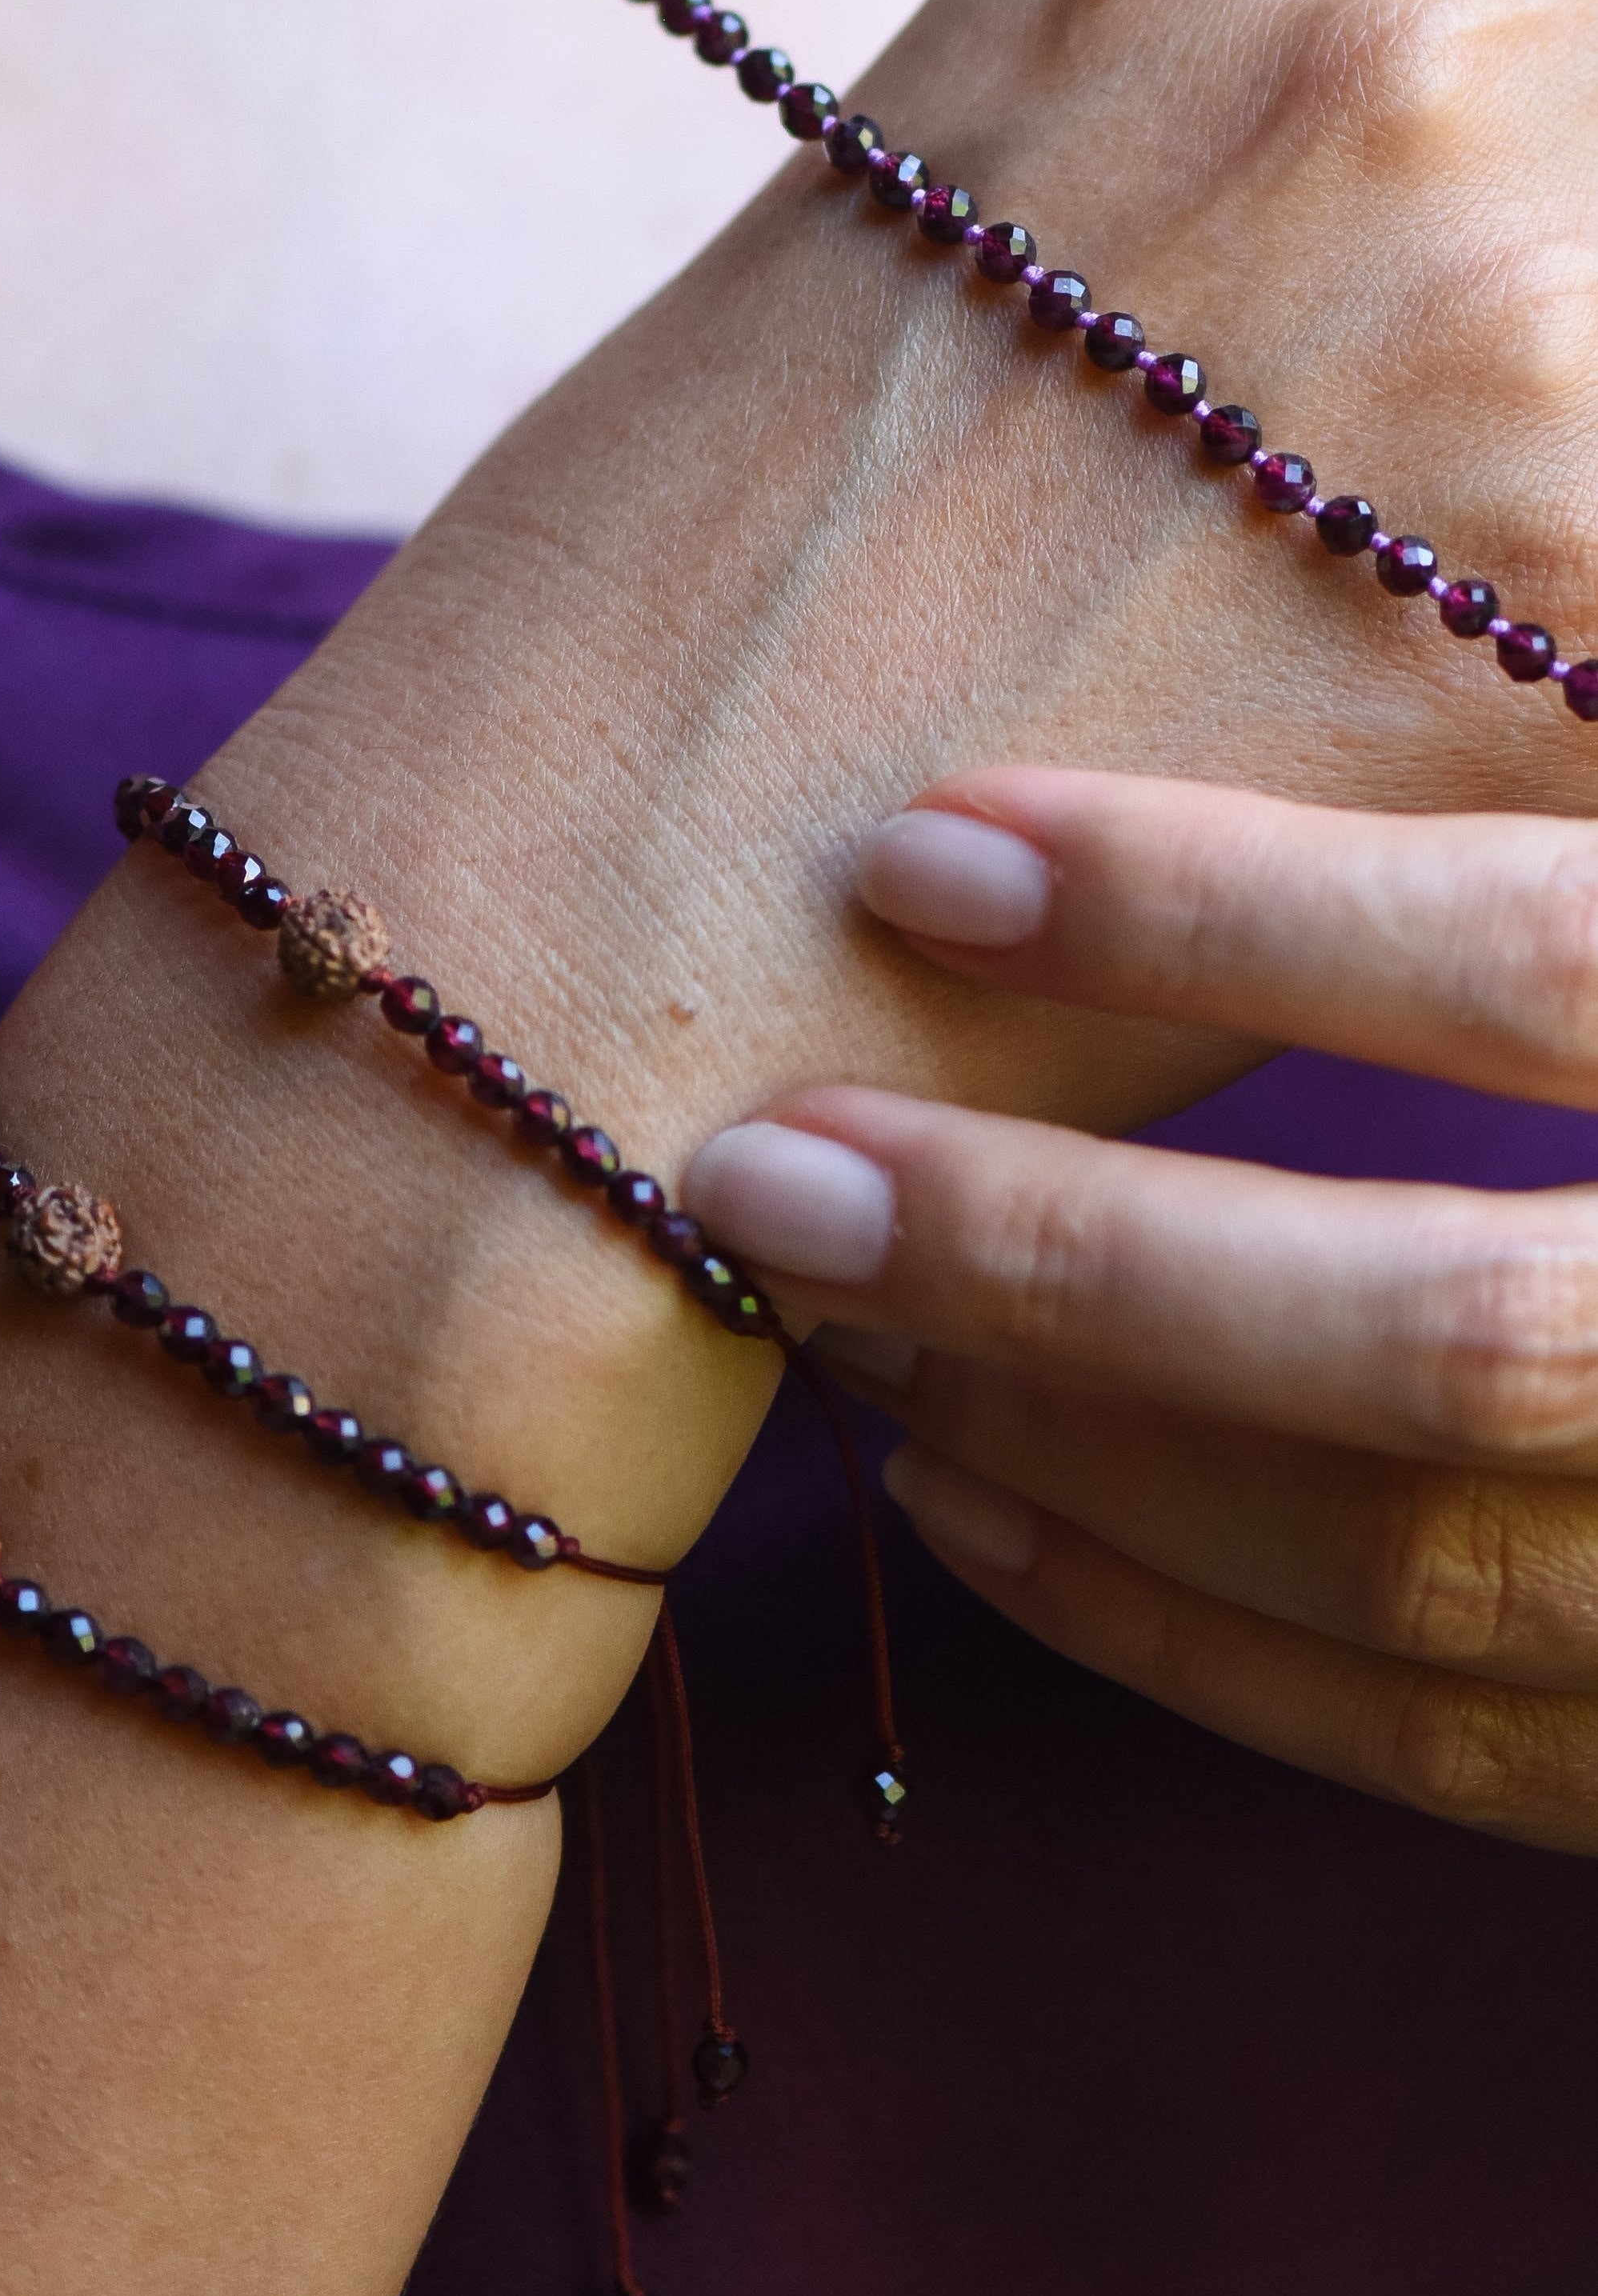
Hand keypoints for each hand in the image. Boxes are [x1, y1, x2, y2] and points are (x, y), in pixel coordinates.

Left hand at [685, 765, 1597, 1856]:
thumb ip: (1540, 719)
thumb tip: (1360, 543)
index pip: (1553, 974)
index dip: (1228, 914)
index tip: (930, 848)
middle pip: (1457, 1328)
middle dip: (1075, 1251)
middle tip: (776, 1157)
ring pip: (1412, 1560)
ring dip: (1079, 1435)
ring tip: (833, 1303)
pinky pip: (1432, 1752)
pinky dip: (1165, 1634)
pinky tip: (969, 1505)